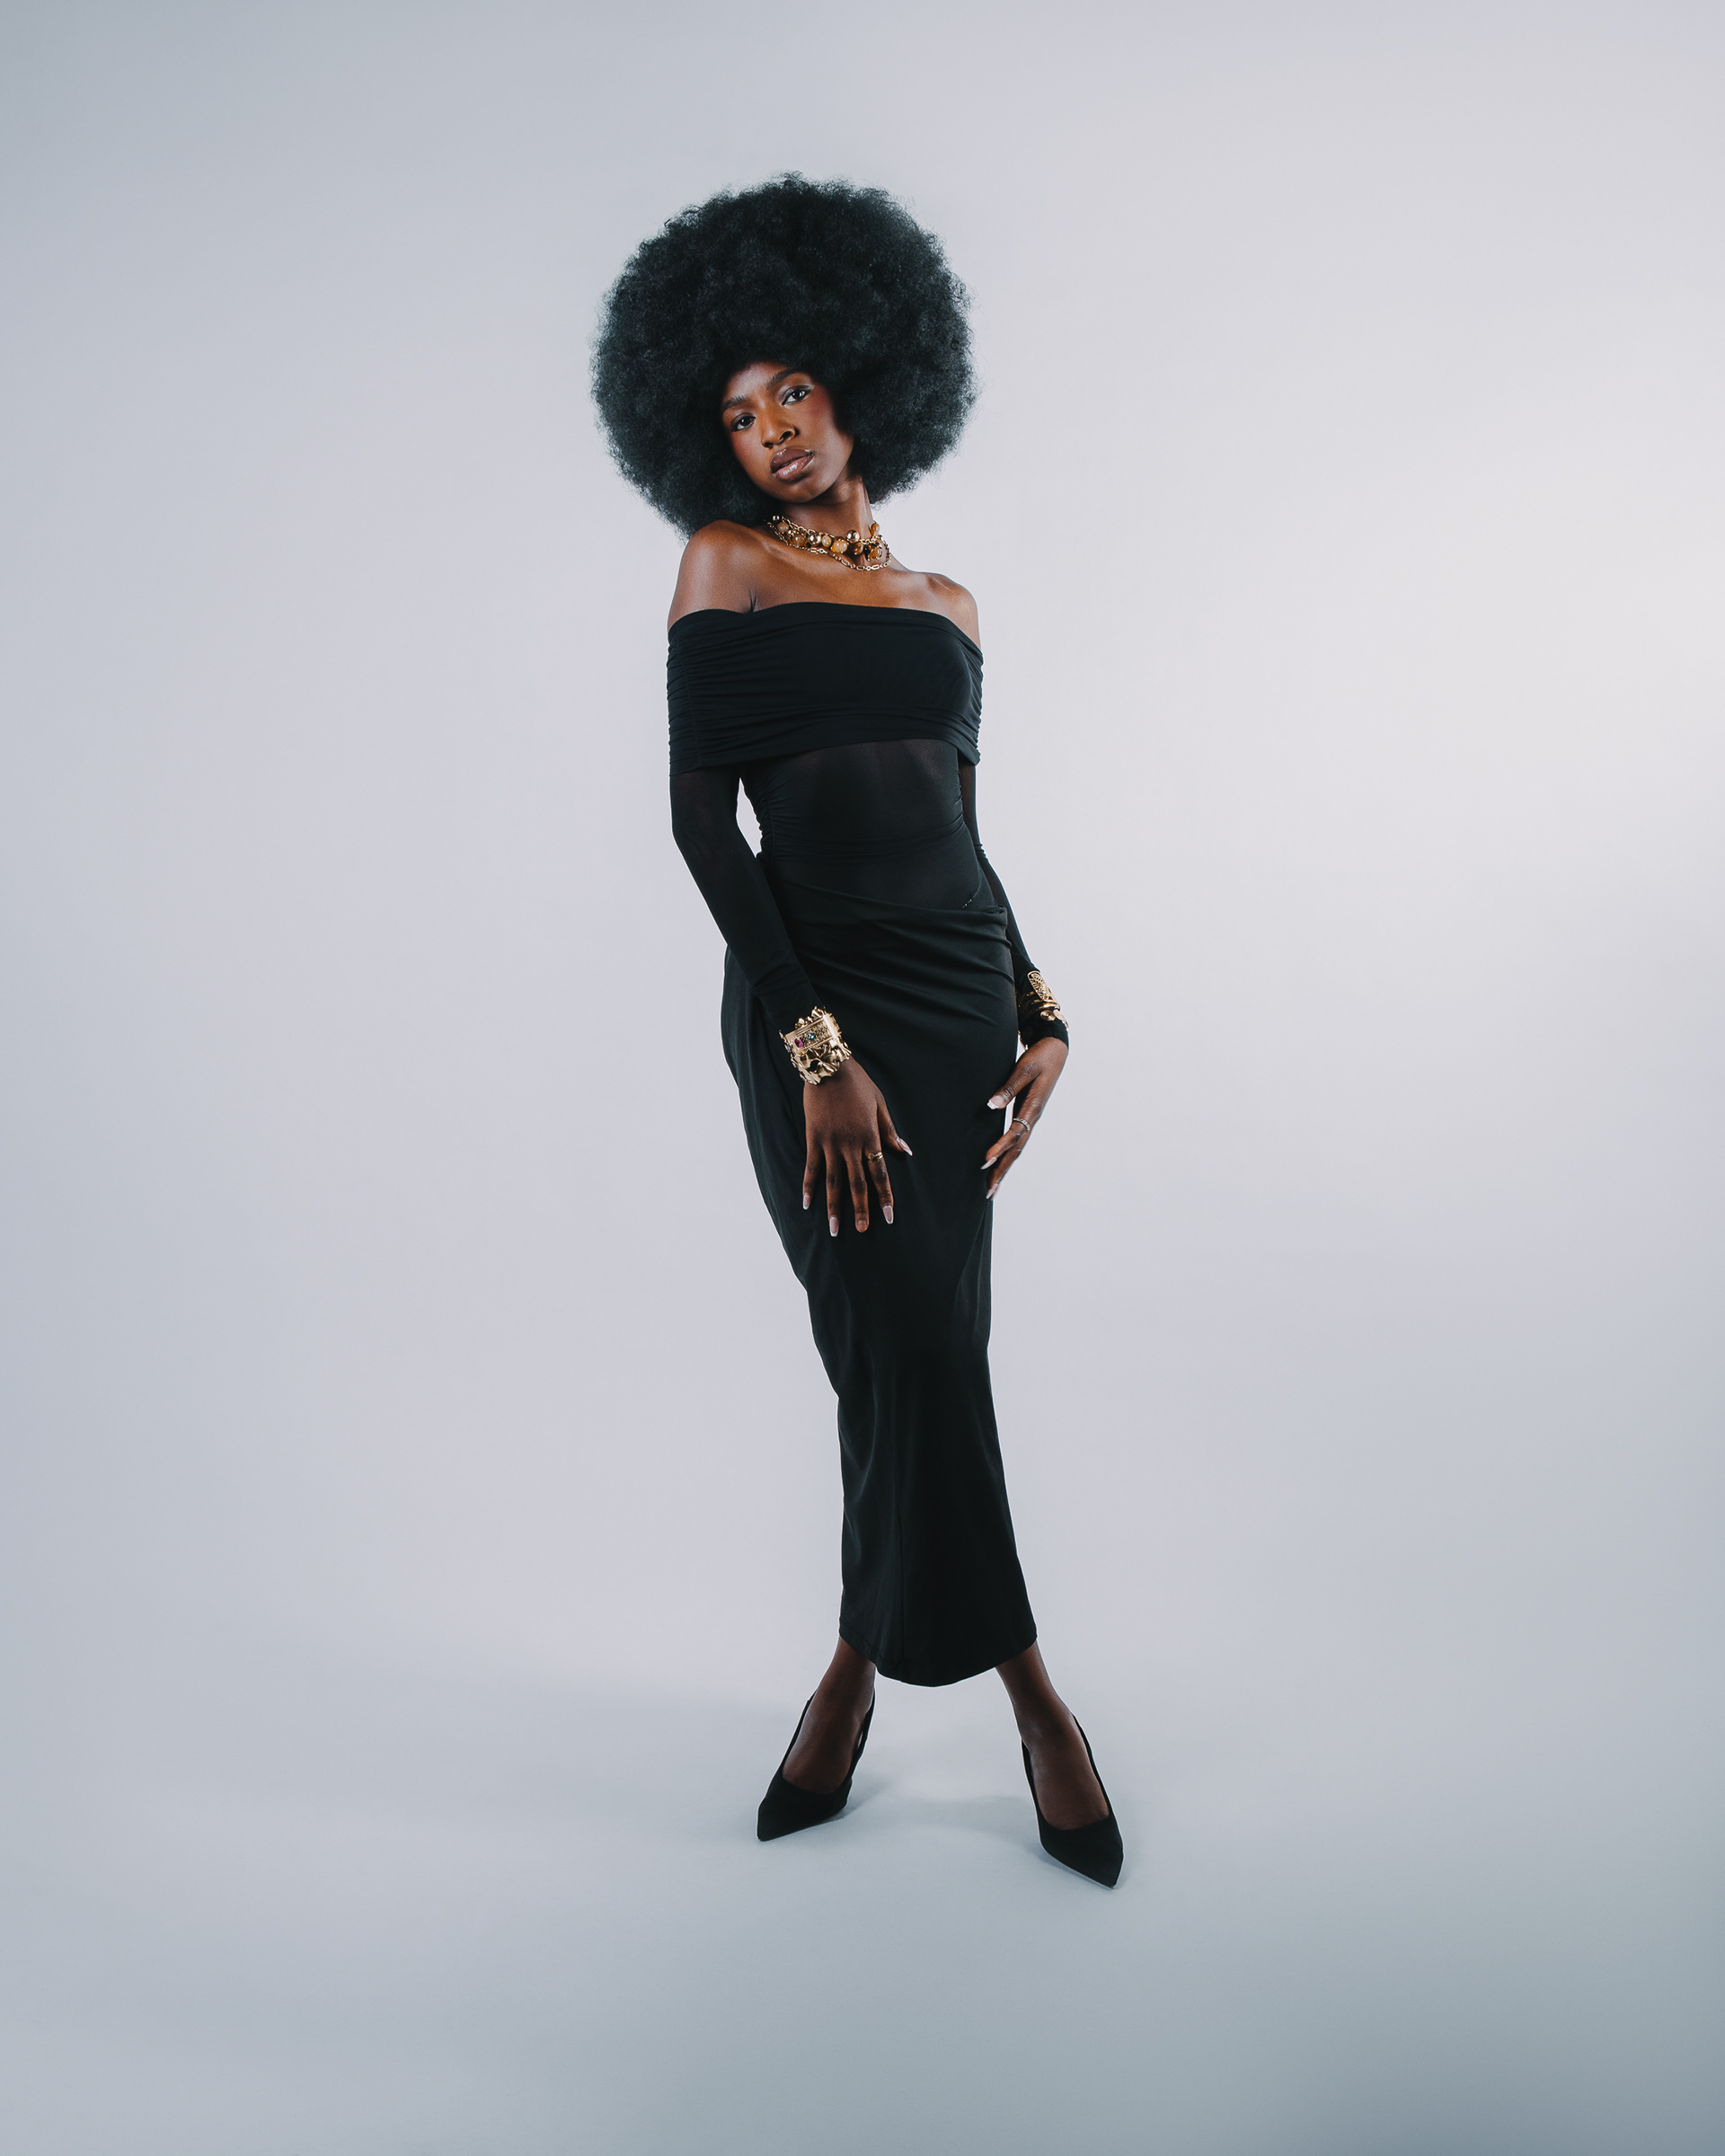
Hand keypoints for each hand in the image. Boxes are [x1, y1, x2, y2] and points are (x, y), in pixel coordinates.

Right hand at [803, 1058, 911, 1235]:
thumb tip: (904, 1151)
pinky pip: (811, 1167)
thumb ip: (890, 1130)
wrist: (828, 1066)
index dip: (885, 1197)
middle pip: (857, 1183)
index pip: (880, 1174)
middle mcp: (851, 1144)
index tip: (889, 1217)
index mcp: (870, 1137)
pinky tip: (807, 1205)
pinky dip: (809, 1187)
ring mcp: (830, 1143)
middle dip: (861, 1209)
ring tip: (835, 1229)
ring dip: (834, 1207)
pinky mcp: (813, 1138)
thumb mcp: (880, 1104)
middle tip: (863, 1231)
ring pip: (833, 1182)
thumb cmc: (858, 1083)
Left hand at [980, 1036, 1067, 1198]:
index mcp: (1034, 1107)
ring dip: (1004, 1167)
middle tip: (988, 1192)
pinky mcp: (1027, 1115)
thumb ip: (1009, 1087)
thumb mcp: (1025, 1068)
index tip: (985, 1160)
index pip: (1015, 1133)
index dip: (999, 1147)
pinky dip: (1007, 1154)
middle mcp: (1033, 1117)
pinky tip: (999, 1163)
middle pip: (1017, 1150)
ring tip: (992, 1187)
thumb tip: (990, 1104)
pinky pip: (1017, 1140)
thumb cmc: (1040, 1057)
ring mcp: (1031, 1118)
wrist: (1056, 1050)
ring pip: (1018, 1148)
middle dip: (1002, 1170)